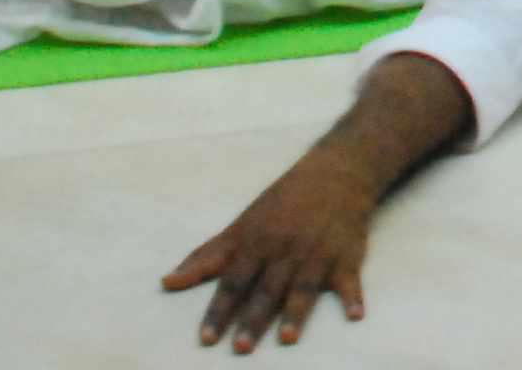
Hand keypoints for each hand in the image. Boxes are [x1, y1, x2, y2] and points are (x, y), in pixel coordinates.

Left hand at [166, 147, 379, 352]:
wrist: (335, 173)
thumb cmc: (281, 204)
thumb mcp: (241, 226)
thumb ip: (205, 258)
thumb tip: (166, 283)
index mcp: (257, 243)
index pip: (233, 282)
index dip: (219, 310)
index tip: (206, 338)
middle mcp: (285, 250)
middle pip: (266, 289)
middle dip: (253, 318)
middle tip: (240, 348)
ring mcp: (317, 254)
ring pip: (304, 287)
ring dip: (296, 313)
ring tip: (286, 339)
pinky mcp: (347, 257)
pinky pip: (350, 280)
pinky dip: (354, 297)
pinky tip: (355, 315)